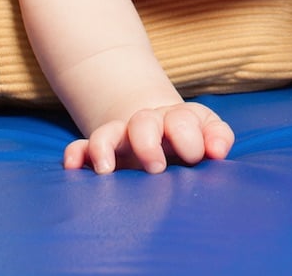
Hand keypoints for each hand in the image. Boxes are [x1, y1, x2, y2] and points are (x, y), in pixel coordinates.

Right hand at [64, 101, 234, 173]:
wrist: (161, 128)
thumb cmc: (190, 139)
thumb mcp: (207, 134)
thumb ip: (217, 139)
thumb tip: (218, 151)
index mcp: (178, 120)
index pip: (183, 121)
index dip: (190, 138)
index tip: (195, 158)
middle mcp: (148, 125)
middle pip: (143, 123)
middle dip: (147, 142)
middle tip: (156, 168)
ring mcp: (122, 138)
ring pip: (108, 133)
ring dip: (105, 148)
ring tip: (107, 170)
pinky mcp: (102, 151)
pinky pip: (82, 147)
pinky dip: (76, 154)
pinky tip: (72, 166)